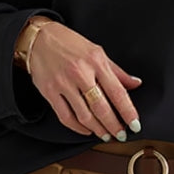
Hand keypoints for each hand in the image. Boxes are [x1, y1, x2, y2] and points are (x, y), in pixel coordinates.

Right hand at [24, 21, 142, 141]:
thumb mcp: (97, 51)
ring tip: (106, 135)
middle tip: (121, 135)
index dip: (128, 111)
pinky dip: (78, 127)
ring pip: (84, 115)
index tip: (135, 124)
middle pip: (101, 108)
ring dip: (98, 129)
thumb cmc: (69, 43)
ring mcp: (63, 84)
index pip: (117, 92)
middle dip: (114, 126)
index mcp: (96, 62)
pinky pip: (65, 116)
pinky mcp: (49, 92)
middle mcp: (80, 73)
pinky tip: (86, 130)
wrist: (38, 38)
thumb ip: (116, 70)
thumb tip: (135, 83)